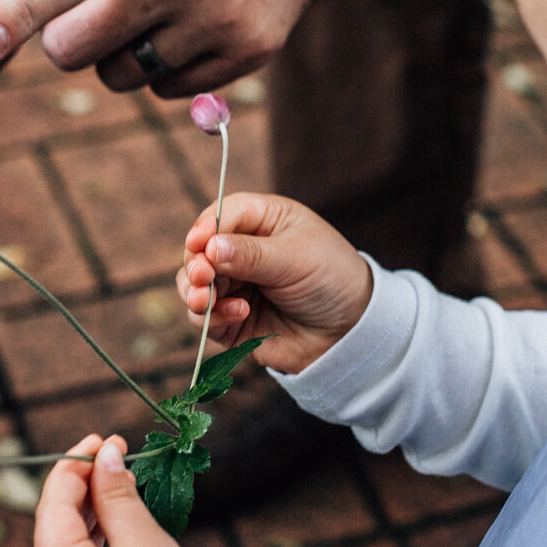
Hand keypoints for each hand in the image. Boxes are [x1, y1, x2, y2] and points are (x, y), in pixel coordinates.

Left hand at [32, 434, 218, 546]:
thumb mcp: (148, 546)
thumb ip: (118, 497)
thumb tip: (103, 452)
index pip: (51, 511)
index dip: (74, 468)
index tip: (104, 438)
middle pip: (50, 531)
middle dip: (79, 488)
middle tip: (114, 454)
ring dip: (85, 515)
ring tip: (118, 483)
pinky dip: (90, 545)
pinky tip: (113, 522)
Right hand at [176, 193, 372, 373]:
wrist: (352, 332)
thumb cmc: (333, 279)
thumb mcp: (296, 258)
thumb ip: (251, 254)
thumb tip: (209, 247)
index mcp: (263, 221)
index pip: (222, 215)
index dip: (205, 228)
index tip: (198, 244)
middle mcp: (243, 250)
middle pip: (200, 251)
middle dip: (196, 264)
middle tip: (202, 277)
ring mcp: (236, 285)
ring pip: (193, 285)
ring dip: (195, 292)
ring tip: (206, 301)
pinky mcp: (232, 320)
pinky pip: (206, 318)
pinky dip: (213, 317)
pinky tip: (239, 314)